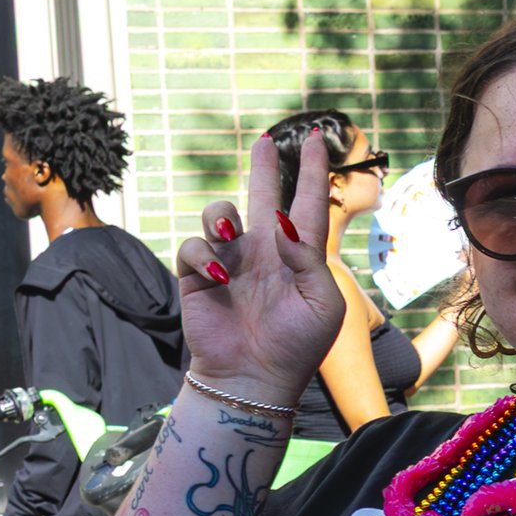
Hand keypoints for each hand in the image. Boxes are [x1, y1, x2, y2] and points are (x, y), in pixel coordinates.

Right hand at [174, 130, 353, 406]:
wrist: (255, 377)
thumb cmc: (298, 345)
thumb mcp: (322, 304)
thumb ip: (309, 260)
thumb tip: (285, 223)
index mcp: (299, 256)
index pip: (308, 204)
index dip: (313, 172)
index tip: (320, 138)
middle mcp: (264, 252)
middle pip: (262, 196)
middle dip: (264, 167)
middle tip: (265, 140)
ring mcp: (230, 261)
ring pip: (218, 213)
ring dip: (220, 215)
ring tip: (229, 231)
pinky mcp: (198, 276)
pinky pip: (193, 247)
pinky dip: (202, 255)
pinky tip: (217, 278)